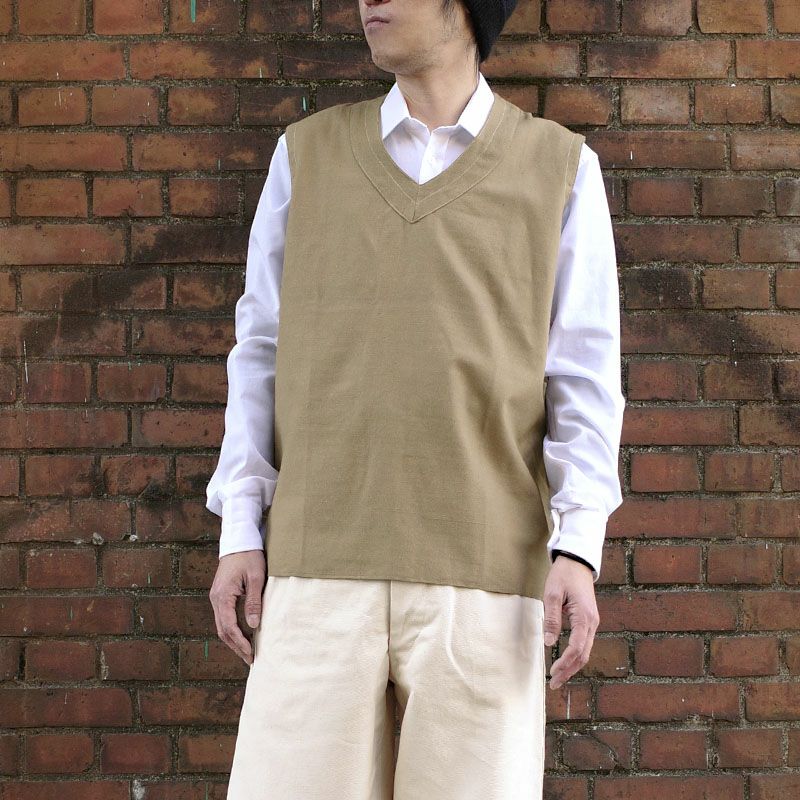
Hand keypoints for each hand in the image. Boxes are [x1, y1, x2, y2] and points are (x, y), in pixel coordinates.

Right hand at [209, 550, 265, 664]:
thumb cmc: (249, 556)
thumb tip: (253, 625)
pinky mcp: (220, 595)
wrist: (239, 540)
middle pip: (223, 631)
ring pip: (222, 626)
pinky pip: (224, 618)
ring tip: (247, 652)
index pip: (229, 627)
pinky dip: (232, 630)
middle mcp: (215, 599)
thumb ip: (253, 601)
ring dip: (233, 640)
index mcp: (222, 596)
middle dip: (236, 647)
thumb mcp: (255, 577)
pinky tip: (243, 635)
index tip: (252, 654)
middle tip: (250, 659)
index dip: (240, 643)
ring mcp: (216, 597)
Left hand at [542, 555, 598, 689]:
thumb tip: (549, 642)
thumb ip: (551, 618)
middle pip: (583, 654)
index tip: (553, 673)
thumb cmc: (563, 575)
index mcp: (585, 617)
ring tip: (558, 677)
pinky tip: (566, 662)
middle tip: (554, 684)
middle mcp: (592, 623)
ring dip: (573, 666)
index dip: (565, 663)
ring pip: (585, 651)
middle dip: (569, 671)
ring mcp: (593, 622)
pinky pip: (584, 643)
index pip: (576, 648)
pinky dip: (575, 656)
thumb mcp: (552, 594)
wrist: (577, 562)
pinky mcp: (589, 621)